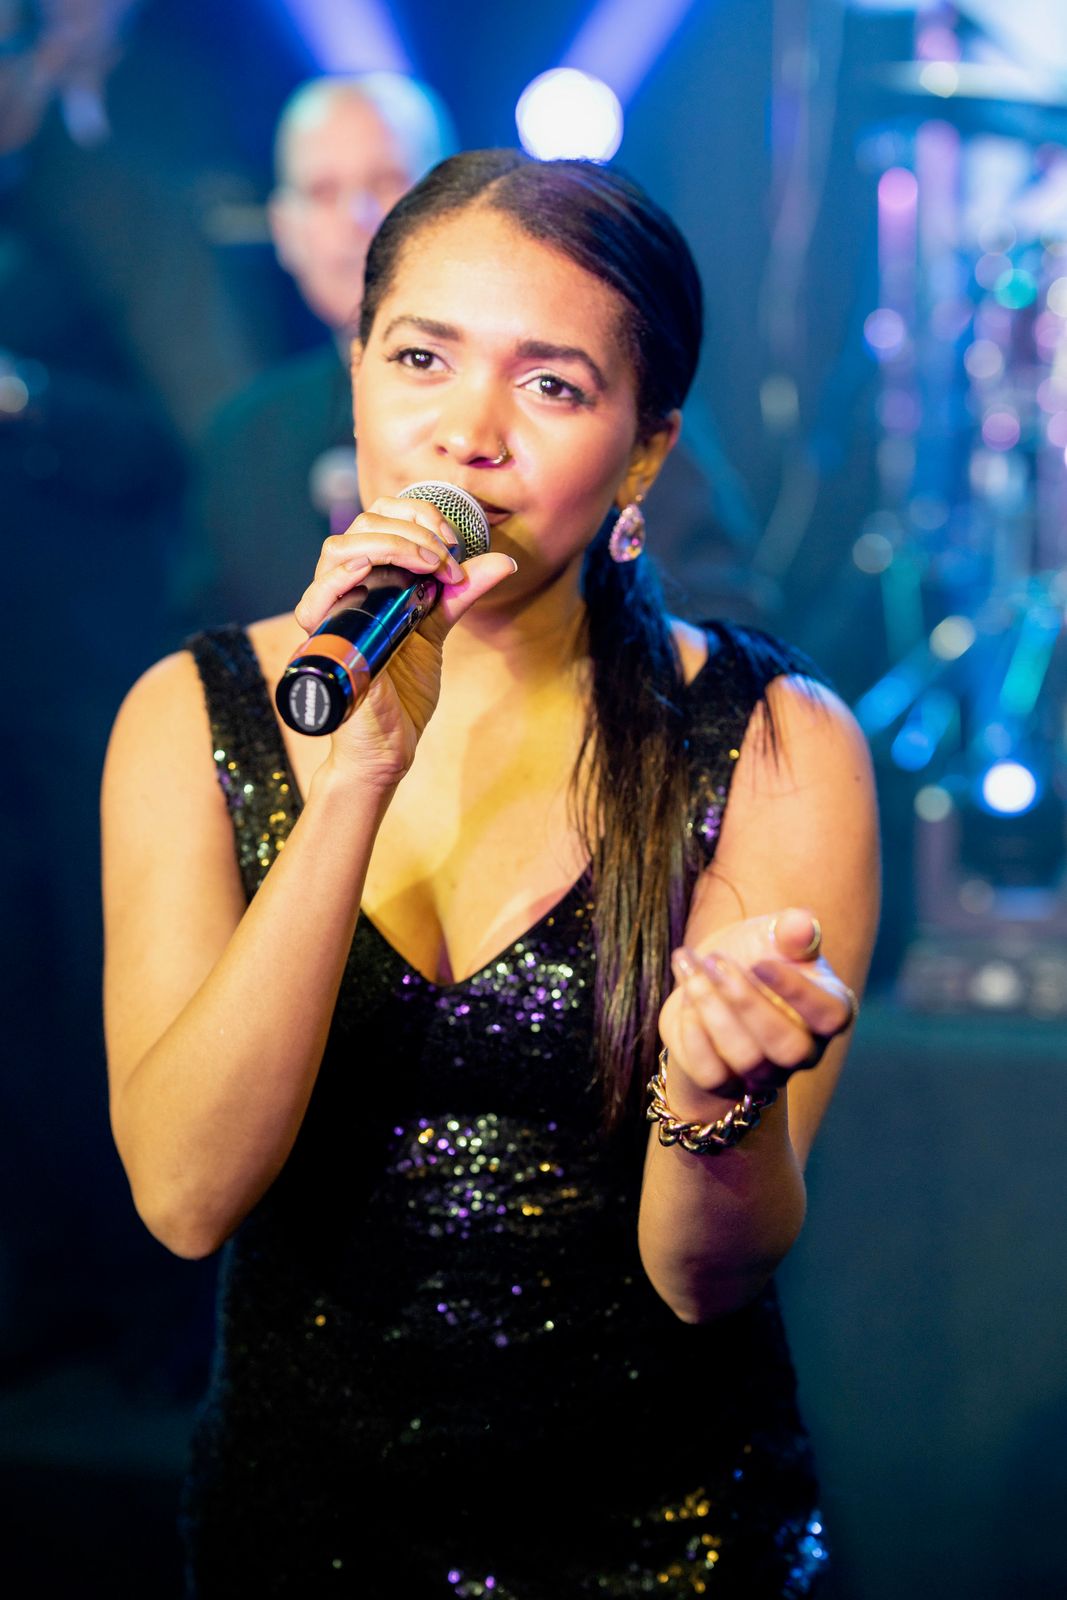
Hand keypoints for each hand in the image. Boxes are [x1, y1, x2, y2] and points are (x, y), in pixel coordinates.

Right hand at [293, 496, 516, 783]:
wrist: (391, 747)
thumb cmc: (403, 692)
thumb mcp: (435, 631)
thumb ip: (460, 593)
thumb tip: (504, 560)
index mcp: (369, 580)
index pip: (379, 518)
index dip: (417, 515)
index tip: (453, 544)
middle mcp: (346, 591)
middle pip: (362, 525)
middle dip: (412, 529)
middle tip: (446, 558)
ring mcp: (332, 615)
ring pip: (337, 550)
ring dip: (388, 544)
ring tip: (426, 564)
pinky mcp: (325, 645)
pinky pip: (315, 601)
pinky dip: (339, 578)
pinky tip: (368, 571)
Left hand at [656, 908, 855, 1113]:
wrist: (713, 981)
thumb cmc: (755, 955)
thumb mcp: (773, 933)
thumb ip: (791, 929)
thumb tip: (802, 925)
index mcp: (828, 1010)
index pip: (831, 1016)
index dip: (798, 993)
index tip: (759, 963)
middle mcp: (805, 1051)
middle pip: (788, 1047)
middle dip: (746, 1001)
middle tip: (714, 961)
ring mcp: (766, 1074)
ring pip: (747, 1060)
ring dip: (713, 1010)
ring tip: (692, 968)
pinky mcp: (726, 1083)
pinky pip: (712, 1074)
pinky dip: (694, 1036)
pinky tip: (685, 1001)